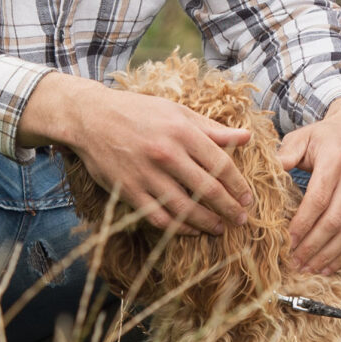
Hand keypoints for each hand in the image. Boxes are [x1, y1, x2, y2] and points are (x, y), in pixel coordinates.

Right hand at [24, 74, 251, 235]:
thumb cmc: (139, 112)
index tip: (249, 198)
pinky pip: (158, 217)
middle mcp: (166, 154)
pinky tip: (191, 230)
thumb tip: (247, 137)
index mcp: (182, 131)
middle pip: (207, 190)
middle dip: (229, 208)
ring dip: (207, 223)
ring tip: (220, 228)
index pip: (221, 164)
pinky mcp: (128, 191)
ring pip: (184, 209)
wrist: (91, 118)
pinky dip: (178, 228)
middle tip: (242, 219)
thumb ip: (212, 129)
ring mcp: (146, 174)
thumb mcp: (177, 112)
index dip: (238, 185)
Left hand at [279, 97, 340, 274]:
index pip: (318, 199)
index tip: (286, 242)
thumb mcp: (303, 136)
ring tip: (308, 269)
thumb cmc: (327, 136)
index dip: (302, 224)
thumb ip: (284, 154)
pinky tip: (329, 266)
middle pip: (334, 221)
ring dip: (329, 256)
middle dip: (312, 246)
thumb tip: (265, 176)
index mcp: (335, 160)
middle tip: (293, 262)